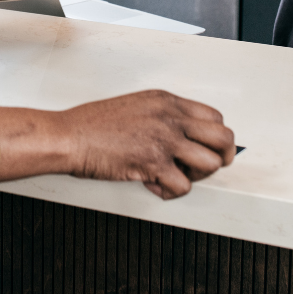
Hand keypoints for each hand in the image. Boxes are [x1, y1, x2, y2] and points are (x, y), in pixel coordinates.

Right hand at [0, 90, 235, 199]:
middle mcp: (170, 117)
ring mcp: (164, 139)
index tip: (207, 149)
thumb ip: (162, 116)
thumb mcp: (136, 105)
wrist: (68, 136)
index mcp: (167, 101)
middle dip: (220, 158)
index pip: (215, 117)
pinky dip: (170, 192)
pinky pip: (183, 186)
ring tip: (174, 176)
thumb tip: (182, 135)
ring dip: (195, 176)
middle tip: (202, 168)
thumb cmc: (92, 124)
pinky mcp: (153, 162)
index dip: (215, 138)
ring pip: (211, 164)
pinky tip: (153, 184)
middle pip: (224, 138)